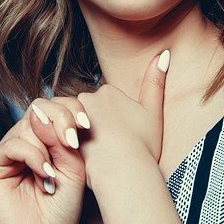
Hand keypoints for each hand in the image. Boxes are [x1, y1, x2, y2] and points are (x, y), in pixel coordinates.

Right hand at [0, 97, 90, 223]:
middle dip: (61, 120)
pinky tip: (44, 176)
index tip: (87, 126)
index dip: (71, 110)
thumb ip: (64, 140)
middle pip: (40, 108)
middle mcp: (26, 141)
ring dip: (48, 146)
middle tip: (72, 141)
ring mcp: (8, 152)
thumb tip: (44, 114)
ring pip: (28, 126)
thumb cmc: (61, 211)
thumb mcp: (74, 170)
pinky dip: (33, 156)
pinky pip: (13, 145)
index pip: (55, 107)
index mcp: (47, 140)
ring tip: (55, 176)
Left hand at [73, 49, 169, 190]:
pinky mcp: (59, 132)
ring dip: (82, 136)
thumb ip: (156, 83)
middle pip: (89, 112)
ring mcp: (72, 115)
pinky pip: (62, 137)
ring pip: (74, 124)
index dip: (114, 123)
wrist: (123, 170)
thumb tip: (163, 53)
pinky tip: (82, 158)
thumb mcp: (153, 113)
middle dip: (95, 127)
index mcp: (109, 91)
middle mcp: (88, 97)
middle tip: (108, 149)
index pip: (107, 104)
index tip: (121, 139)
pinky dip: (70, 146)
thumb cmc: (142, 146)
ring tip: (96, 155)